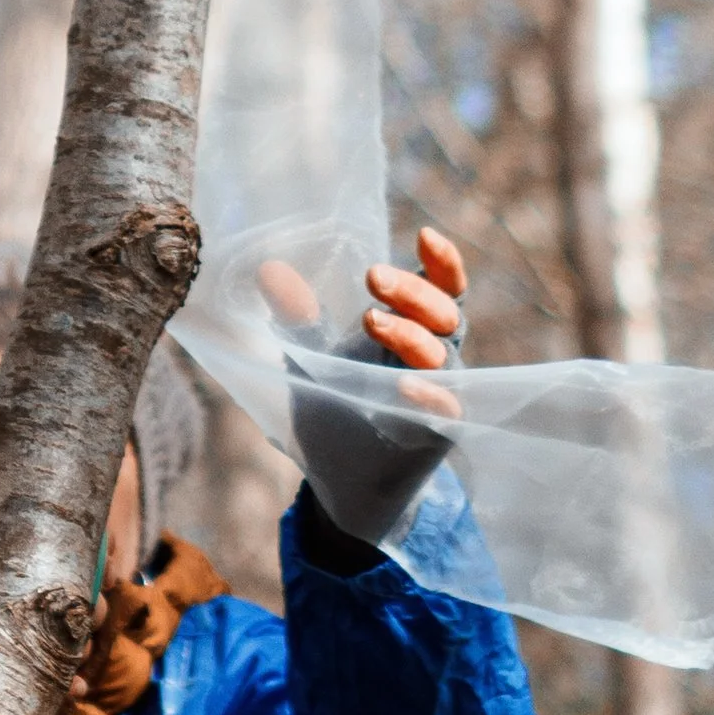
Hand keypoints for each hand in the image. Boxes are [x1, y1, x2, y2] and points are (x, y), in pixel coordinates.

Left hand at [259, 227, 469, 420]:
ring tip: (372, 320)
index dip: (441, 262)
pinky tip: (402, 383)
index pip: (441, 288)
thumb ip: (297, 315)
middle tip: (373, 276)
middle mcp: (436, 355)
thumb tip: (269, 268)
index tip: (425, 235)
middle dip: (412, 291)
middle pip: (444, 313)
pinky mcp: (438, 431)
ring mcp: (441, 393)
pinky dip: (427, 393)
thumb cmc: (337, 404)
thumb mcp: (310, 354)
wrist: (344, 479)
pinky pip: (444, 407)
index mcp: (414, 328)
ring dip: (410, 335)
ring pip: (442, 355)